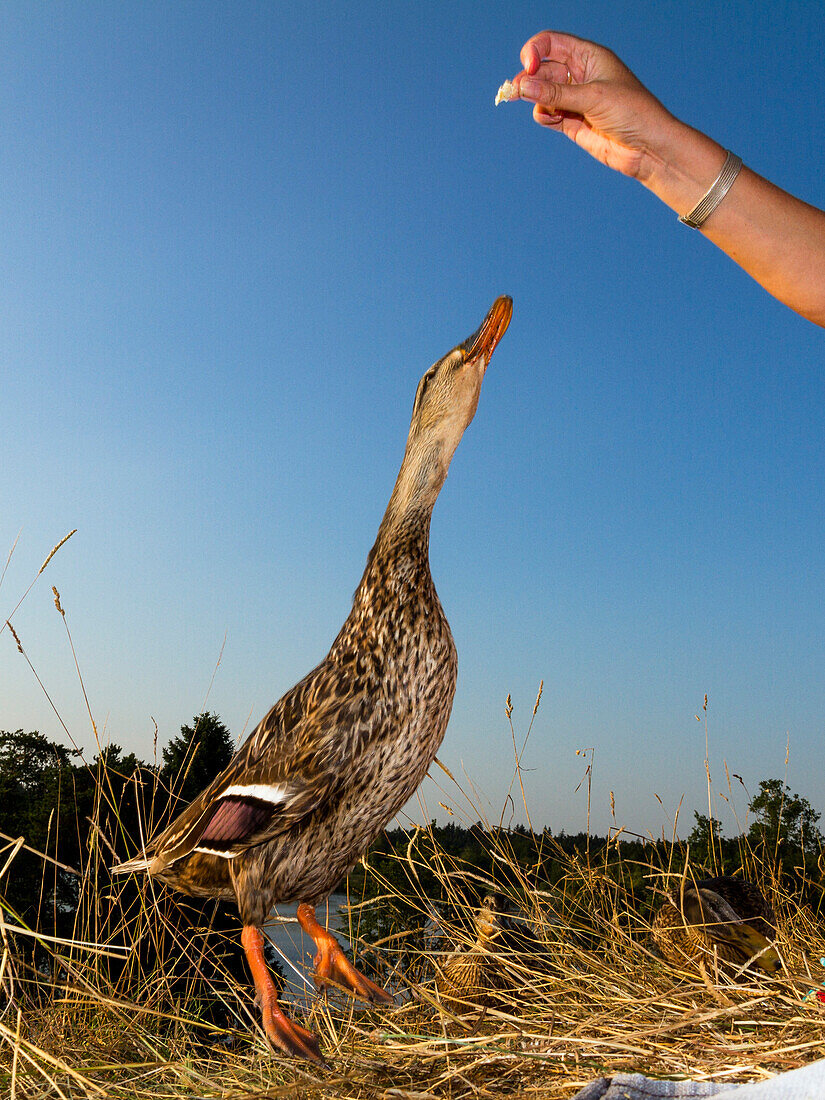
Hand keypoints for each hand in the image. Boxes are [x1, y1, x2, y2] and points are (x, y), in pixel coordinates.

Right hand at [512, 30, 677, 181]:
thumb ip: (556, 93)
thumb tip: (522, 87)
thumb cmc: (631, 112)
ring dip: (535, 99)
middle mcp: (580, 75)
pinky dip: (544, 115)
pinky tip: (552, 119)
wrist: (647, 148)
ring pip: (541, 93)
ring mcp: (575, 99)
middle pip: (542, 69)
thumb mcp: (593, 97)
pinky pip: (547, 113)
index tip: (528, 67)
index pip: (552, 43)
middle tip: (514, 93)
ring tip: (544, 109)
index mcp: (589, 57)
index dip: (535, 51)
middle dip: (528, 79)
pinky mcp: (571, 122)